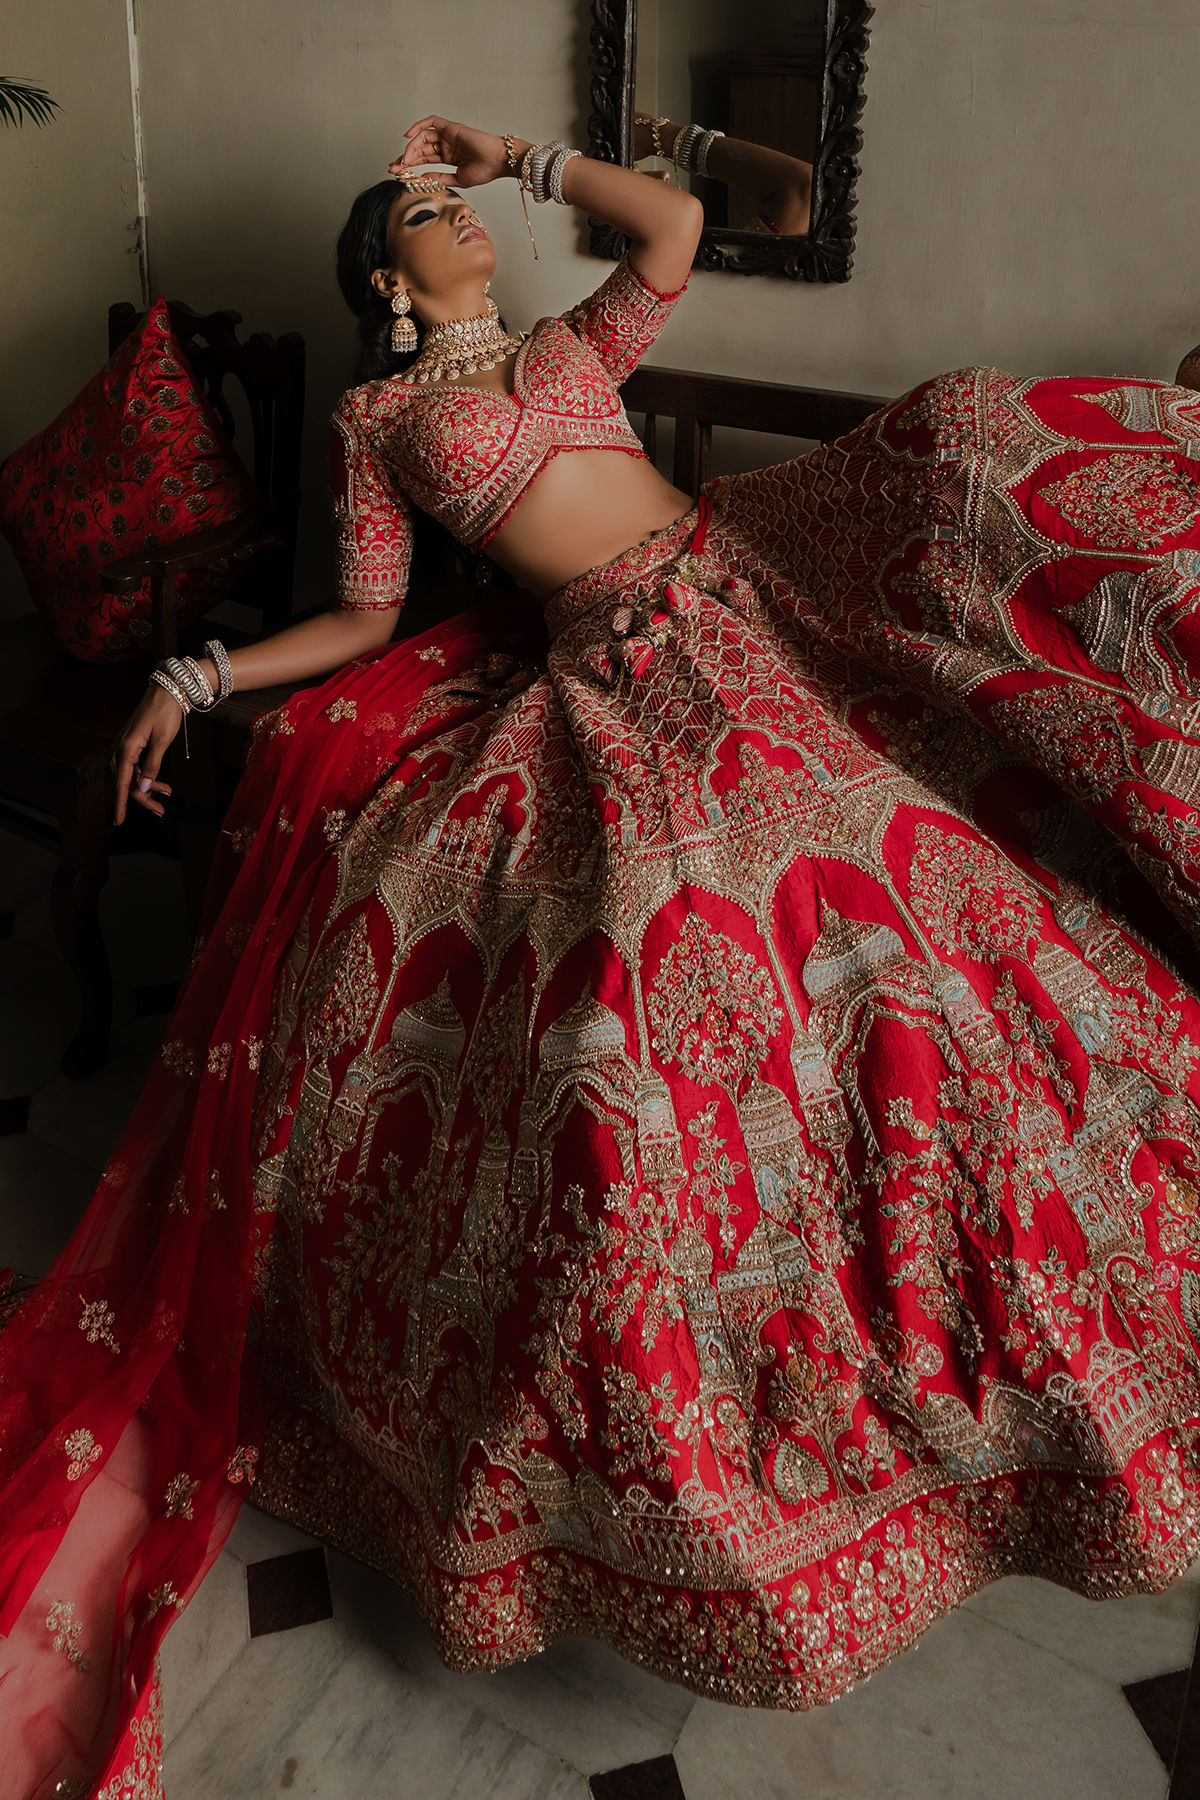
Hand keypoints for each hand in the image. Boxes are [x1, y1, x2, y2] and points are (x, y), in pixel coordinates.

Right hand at [112, 686, 178, 825]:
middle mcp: (121, 747)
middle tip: (160, 810)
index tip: (119, 821)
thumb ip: (152, 766)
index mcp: (126, 748)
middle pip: (127, 781)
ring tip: (166, 796)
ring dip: (148, 787)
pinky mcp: (133, 742)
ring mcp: (126, 744)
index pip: (122, 783)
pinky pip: (136, 765)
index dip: (121, 803)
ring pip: (132, 774)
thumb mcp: (162, 741)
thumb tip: (144, 788)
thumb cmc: (166, 713)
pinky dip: (148, 775)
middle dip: (142, 797)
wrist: (167, 689)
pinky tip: (162, 784)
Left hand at [388, 116, 512, 188]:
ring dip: (412, 147)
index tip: (399, 173)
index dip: (411, 165)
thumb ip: (440, 178)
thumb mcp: (458, 179)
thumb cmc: (485, 171)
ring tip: (405, 159)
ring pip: (423, 137)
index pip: (425, 159)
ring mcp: (448, 135)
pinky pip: (431, 121)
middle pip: (421, 148)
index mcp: (449, 157)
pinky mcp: (450, 127)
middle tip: (395, 168)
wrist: (498, 161)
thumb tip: (423, 178)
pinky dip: (418, 125)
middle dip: (406, 158)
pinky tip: (408, 135)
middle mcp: (446, 145)